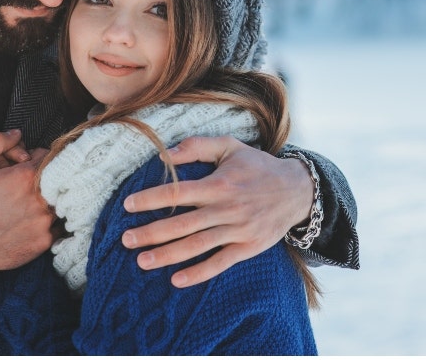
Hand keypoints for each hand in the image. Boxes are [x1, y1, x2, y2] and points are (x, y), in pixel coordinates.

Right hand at [0, 129, 55, 270]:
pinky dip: (46, 221)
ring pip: (59, 201)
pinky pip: (57, 225)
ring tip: (21, 206)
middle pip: (56, 178)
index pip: (49, 156)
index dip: (34, 159)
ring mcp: (45, 222)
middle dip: (41, 179)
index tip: (20, 167)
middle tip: (18, 187)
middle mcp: (42, 199)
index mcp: (27, 177)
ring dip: (46, 200)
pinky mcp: (45, 241)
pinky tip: (26, 222)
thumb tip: (17, 134)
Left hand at [121, 136, 313, 286]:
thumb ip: (197, 146)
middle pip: (182, 224)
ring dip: (168, 255)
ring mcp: (238, 230)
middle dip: (151, 233)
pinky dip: (199, 273)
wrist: (299, 190)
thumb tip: (165, 153)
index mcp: (218, 184)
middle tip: (125, 239)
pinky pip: (221, 262)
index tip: (127, 205)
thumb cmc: (257, 166)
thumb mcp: (230, 146)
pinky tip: (176, 280)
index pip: (178, 192)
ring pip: (197, 246)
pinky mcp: (249, 247)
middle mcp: (227, 208)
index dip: (151, 198)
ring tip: (141, 262)